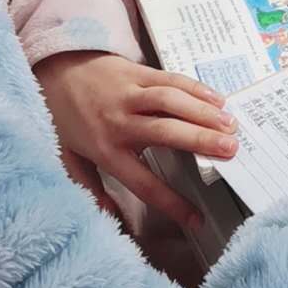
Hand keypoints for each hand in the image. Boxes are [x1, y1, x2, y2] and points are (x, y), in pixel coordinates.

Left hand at [32, 51, 237, 230]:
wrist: (55, 69)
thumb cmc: (66, 117)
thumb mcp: (68, 159)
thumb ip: (89, 188)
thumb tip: (110, 217)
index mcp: (106, 150)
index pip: (143, 182)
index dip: (171, 202)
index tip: (196, 219)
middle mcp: (120, 122)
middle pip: (165, 133)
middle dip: (201, 141)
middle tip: (232, 150)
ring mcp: (129, 94)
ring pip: (171, 101)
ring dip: (204, 112)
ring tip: (231, 125)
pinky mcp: (137, 72)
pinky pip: (170, 79)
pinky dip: (196, 89)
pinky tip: (217, 100)